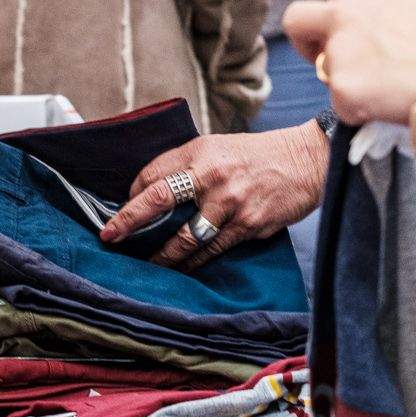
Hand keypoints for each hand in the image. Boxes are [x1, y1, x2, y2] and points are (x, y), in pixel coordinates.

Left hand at [101, 122, 327, 269]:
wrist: (305, 161)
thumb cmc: (255, 155)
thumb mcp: (217, 147)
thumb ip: (186, 167)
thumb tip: (148, 191)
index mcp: (200, 152)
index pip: (153, 175)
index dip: (132, 197)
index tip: (118, 214)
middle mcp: (212, 176)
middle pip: (159, 200)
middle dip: (129, 221)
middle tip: (110, 237)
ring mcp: (230, 203)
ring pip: (185, 238)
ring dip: (163, 256)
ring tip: (148, 266)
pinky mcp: (248, 226)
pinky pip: (212, 250)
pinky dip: (195, 262)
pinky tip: (183, 269)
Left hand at [281, 0, 415, 125]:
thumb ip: (384, 22)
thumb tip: (372, 44)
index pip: (332, 4)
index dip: (335, 28)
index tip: (346, 44)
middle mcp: (346, 12)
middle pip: (298, 21)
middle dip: (306, 45)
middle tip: (331, 68)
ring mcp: (340, 49)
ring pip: (325, 72)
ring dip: (350, 85)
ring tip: (391, 92)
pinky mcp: (342, 86)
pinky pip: (341, 107)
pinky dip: (361, 113)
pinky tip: (391, 106)